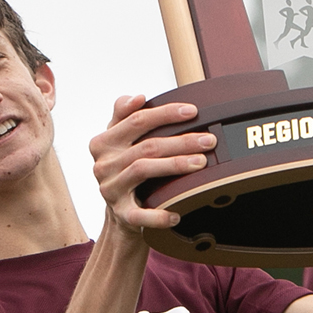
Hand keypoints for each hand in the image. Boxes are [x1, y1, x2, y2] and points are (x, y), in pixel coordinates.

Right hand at [90, 96, 214, 232]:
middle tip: (208, 140)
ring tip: (201, 162)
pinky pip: (139, 214)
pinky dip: (158, 215)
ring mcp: (110, 189)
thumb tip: (137, 97)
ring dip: (175, 165)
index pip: (136, 120)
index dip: (165, 114)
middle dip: (181, 141)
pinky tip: (176, 213)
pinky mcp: (120, 214)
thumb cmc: (124, 170)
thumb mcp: (118, 141)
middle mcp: (104, 164)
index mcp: (104, 143)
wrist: (119, 213)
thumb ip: (124, 116)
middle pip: (146, 146)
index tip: (192, 111)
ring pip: (143, 169)